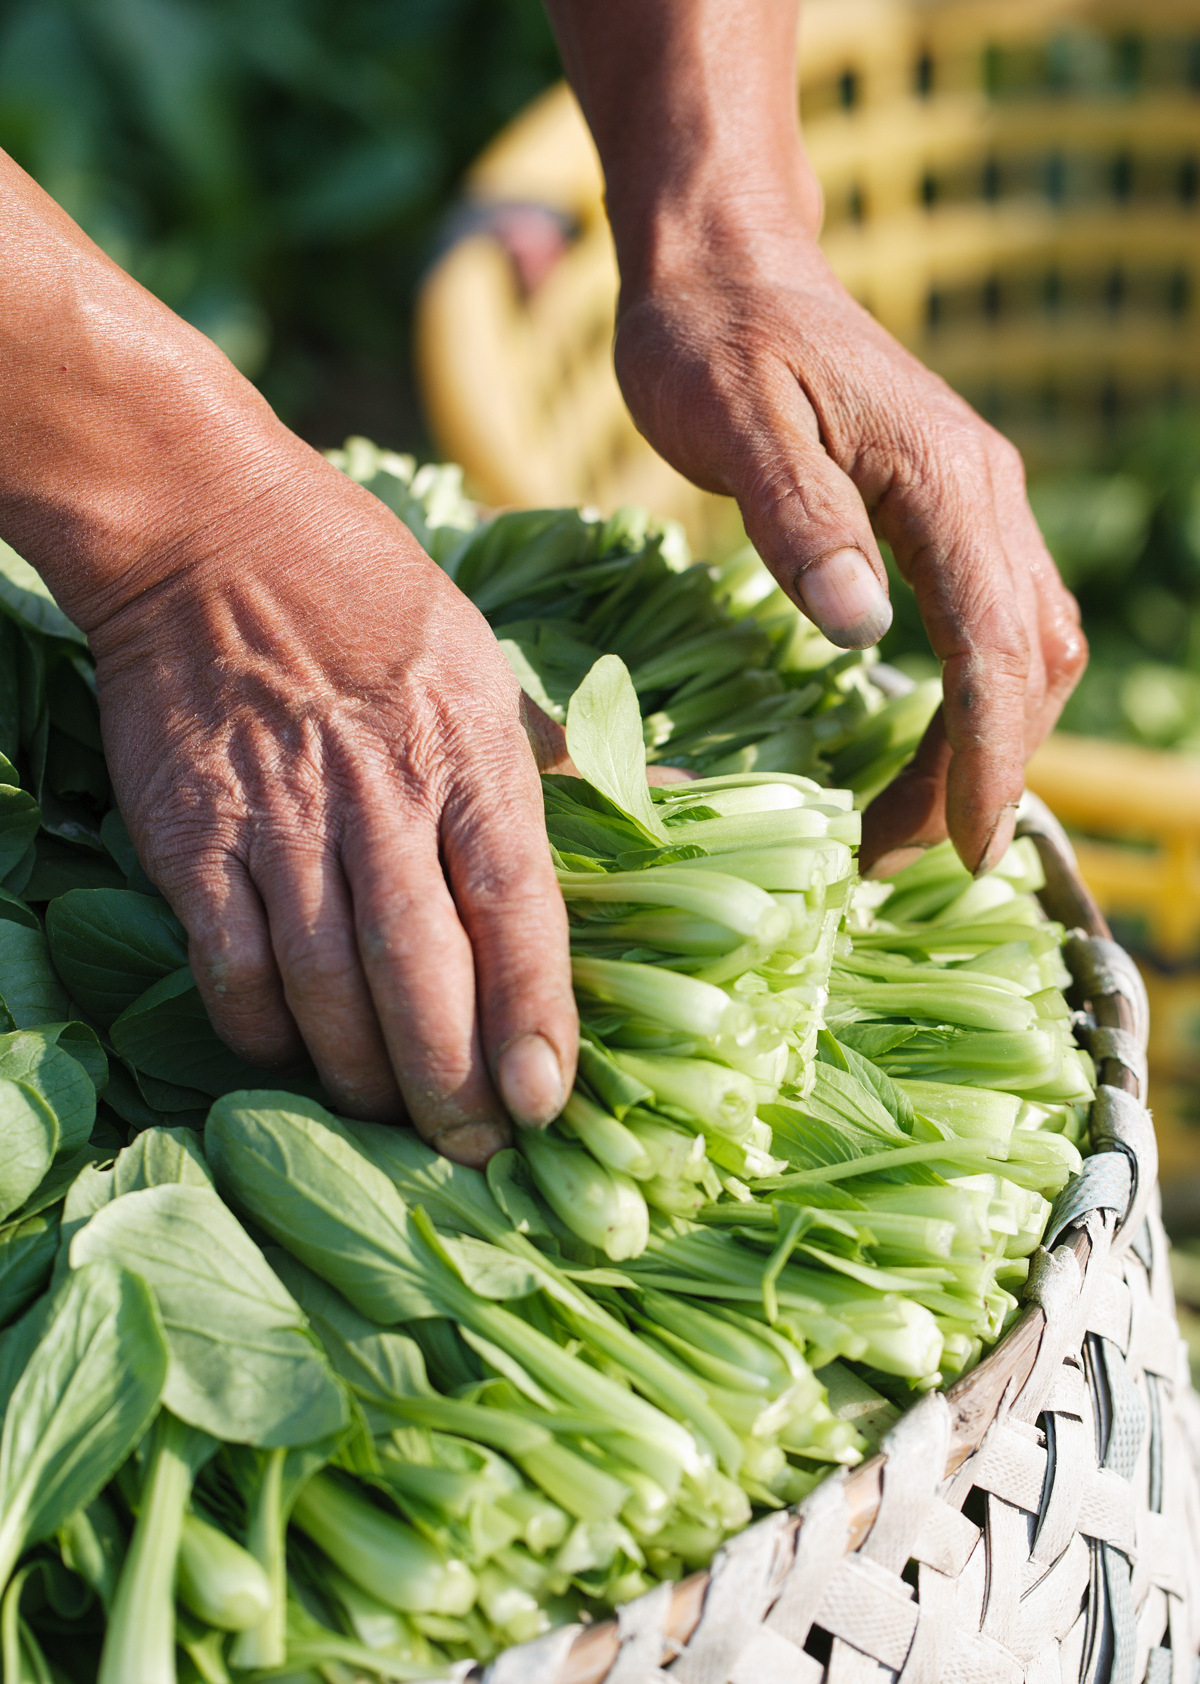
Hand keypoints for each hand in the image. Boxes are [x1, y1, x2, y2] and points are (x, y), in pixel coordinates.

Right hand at [87, 442, 576, 1161]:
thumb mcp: (488, 662)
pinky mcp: (193, 832)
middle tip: (474, 1151)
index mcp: (470, 752)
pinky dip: (261, 1026)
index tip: (548, 1100)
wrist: (211, 532)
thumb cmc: (370, 598)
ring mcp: (281, 816)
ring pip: (324, 982)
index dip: (533, 1015)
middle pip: (420, 970)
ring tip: (390, 1122)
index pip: (517, 908)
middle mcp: (381, 792)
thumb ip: (570, 758)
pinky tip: (290, 1054)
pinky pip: (230, 963)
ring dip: (360, 1071)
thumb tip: (687, 793)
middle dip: (450, 1078)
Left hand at [530, 0, 1086, 879]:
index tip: (959, 848)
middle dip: (985, 769)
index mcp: (946, 479)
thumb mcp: (736, 425)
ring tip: (909, 826)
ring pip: (1027, 644)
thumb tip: (865, 635)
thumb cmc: (711, 339)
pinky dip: (974, 698)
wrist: (726, 262)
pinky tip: (921, 746)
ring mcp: (974, 500)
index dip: (985, 757)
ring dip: (985, 742)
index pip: (995, 645)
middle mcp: (985, 492)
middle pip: (1031, 658)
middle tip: (905, 858)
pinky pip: (994, 621)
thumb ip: (800, 523)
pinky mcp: (946, 511)